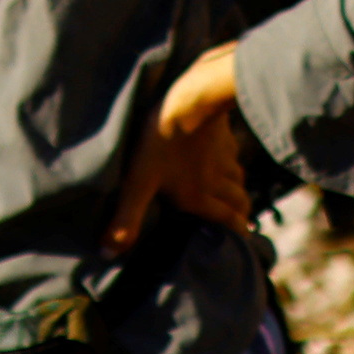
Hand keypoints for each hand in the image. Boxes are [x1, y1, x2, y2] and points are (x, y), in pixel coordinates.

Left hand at [103, 44, 255, 248]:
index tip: (244, 237)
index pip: (227, 220)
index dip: (237, 231)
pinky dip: (233, 162)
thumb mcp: (139, 182)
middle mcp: (217, 182)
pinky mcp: (224, 135)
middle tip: (241, 220)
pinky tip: (226, 158)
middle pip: (239, 201)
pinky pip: (233, 154)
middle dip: (241, 213)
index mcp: (199, 197)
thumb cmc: (160, 143)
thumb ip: (126, 218)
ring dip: (238, 190)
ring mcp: (223, 157)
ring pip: (238, 178)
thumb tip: (109, 253)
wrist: (189, 100)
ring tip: (235, 195)